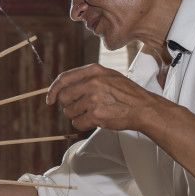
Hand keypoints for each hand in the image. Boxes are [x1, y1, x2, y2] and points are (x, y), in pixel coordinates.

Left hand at [45, 63, 161, 131]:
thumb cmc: (127, 93)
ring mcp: (94, 98)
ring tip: (93, 113)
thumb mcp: (109, 75)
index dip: (53, 90)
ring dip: (78, 115)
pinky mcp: (96, 114)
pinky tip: (95, 120)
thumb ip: (87, 77)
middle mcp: (92, 82)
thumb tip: (63, 86)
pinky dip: (83, 124)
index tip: (50, 99)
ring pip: (69, 111)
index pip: (63, 79)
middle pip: (63, 97)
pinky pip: (77, 123)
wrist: (144, 108)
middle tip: (80, 108)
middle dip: (68, 105)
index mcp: (94, 70)